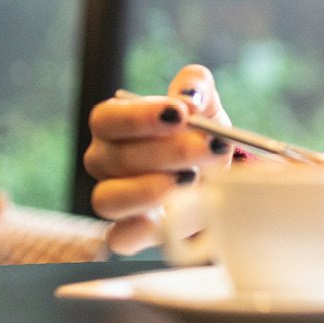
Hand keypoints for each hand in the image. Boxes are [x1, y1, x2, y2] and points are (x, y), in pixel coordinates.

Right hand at [85, 65, 233, 254]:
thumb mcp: (205, 102)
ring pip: (108, 199)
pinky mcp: (130, 231)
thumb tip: (188, 96)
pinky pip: (120, 237)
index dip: (140, 117)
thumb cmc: (200, 133)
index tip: (180, 114)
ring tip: (193, 179)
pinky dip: (144, 229)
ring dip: (152, 189)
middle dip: (169, 152)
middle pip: (116, 158)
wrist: (219, 174)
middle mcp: (104, 161)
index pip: (107, 118)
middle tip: (210, 147)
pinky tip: (173, 213)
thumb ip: (196, 85)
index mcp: (114, 124)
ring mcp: (113, 198)